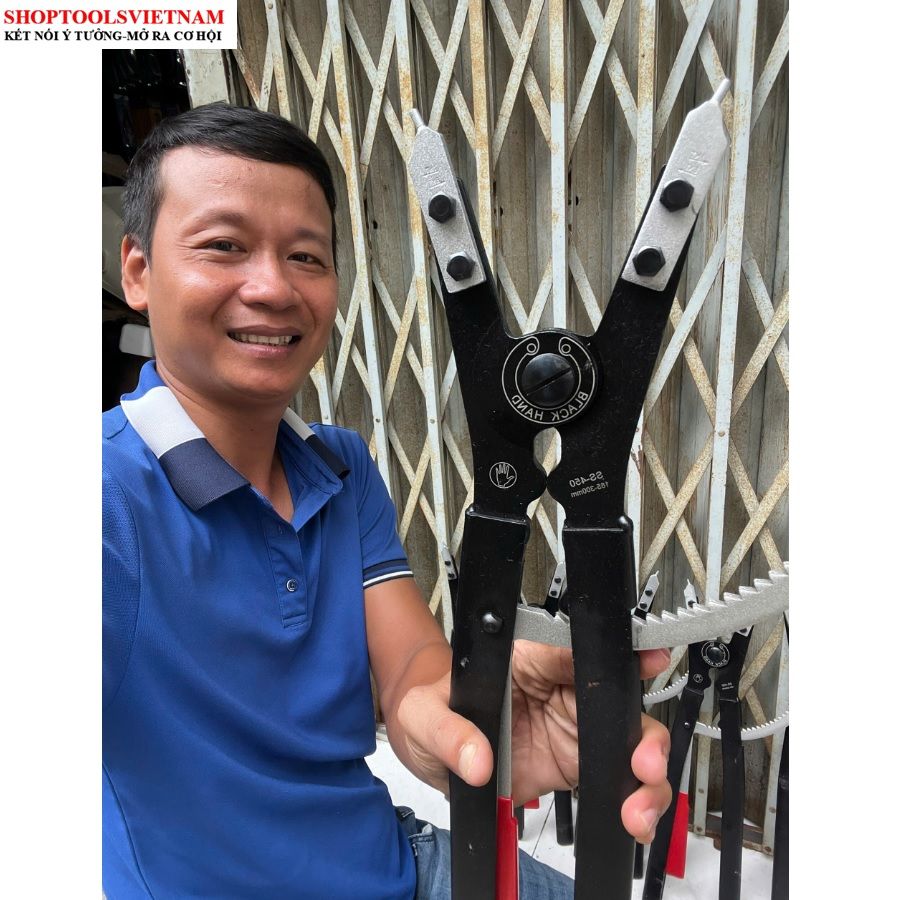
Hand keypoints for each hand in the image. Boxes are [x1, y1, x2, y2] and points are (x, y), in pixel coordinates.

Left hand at [394, 642, 671, 843]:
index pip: (574, 651)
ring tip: (637, 809)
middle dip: (642, 731)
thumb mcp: (423, 714)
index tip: (647, 662)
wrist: (431, 748)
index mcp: (527, 661)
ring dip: (644, 775)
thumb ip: (447, 730)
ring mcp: (573, 728)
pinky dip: (632, 802)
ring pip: (627, 743)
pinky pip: (615, 781)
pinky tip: (633, 821)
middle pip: (616, 700)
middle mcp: (560, 690)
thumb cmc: (430, 710)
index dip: (613, 655)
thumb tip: (475, 759)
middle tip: (644, 761)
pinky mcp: (575, 764)